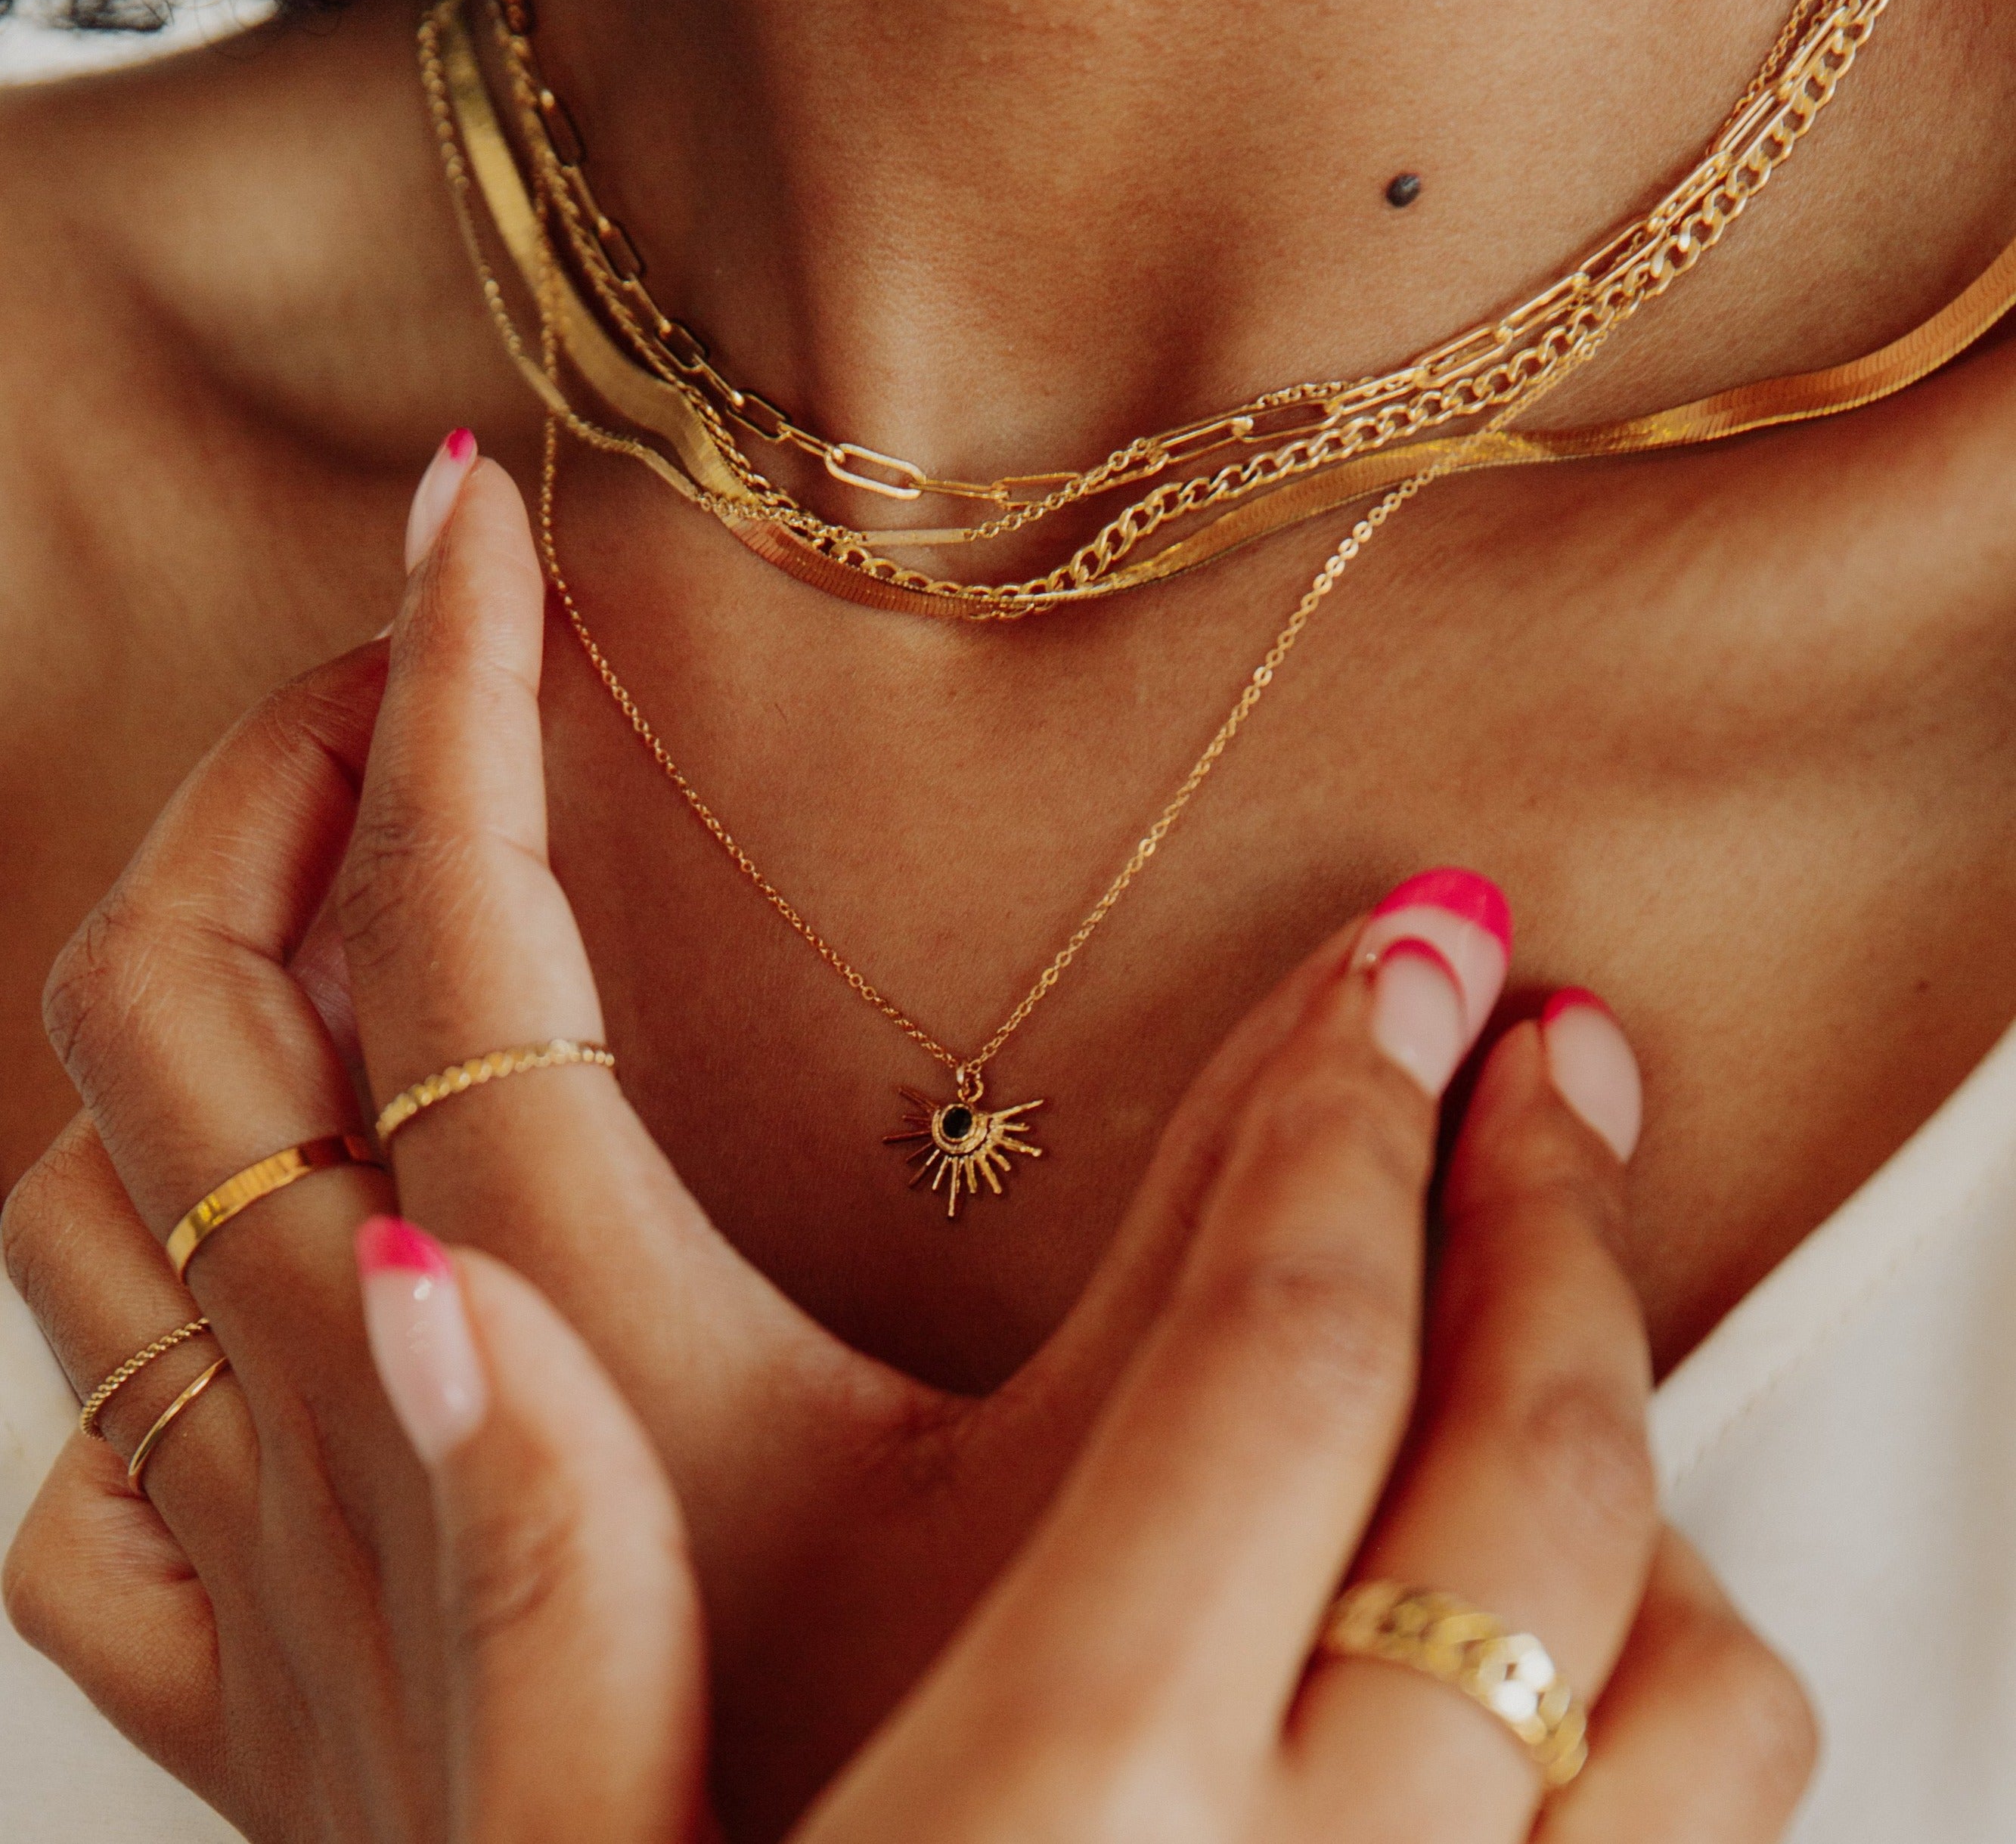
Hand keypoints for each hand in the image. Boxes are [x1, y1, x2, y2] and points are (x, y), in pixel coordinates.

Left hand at [1, 442, 1811, 1839]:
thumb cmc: (919, 1803)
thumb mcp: (1118, 1501)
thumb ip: (1270, 1235)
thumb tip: (1438, 966)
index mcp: (547, 1324)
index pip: (455, 913)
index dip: (458, 673)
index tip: (468, 507)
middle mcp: (347, 1418)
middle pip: (173, 1009)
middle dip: (260, 789)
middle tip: (388, 677)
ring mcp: (269, 1558)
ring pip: (85, 1202)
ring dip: (177, 1003)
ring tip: (314, 892)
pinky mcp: (263, 1689)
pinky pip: (86, 1472)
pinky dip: (140, 1318)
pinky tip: (267, 1274)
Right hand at [348, 932, 1815, 1842]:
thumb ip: (524, 1626)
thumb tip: (440, 1302)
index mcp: (1058, 1820)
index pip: (1289, 1354)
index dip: (1355, 1114)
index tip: (1418, 959)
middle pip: (1538, 1473)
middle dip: (1558, 1215)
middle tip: (1548, 1049)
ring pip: (1694, 1686)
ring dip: (1640, 1467)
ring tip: (1560, 1315)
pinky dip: (1673, 1694)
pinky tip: (1577, 1614)